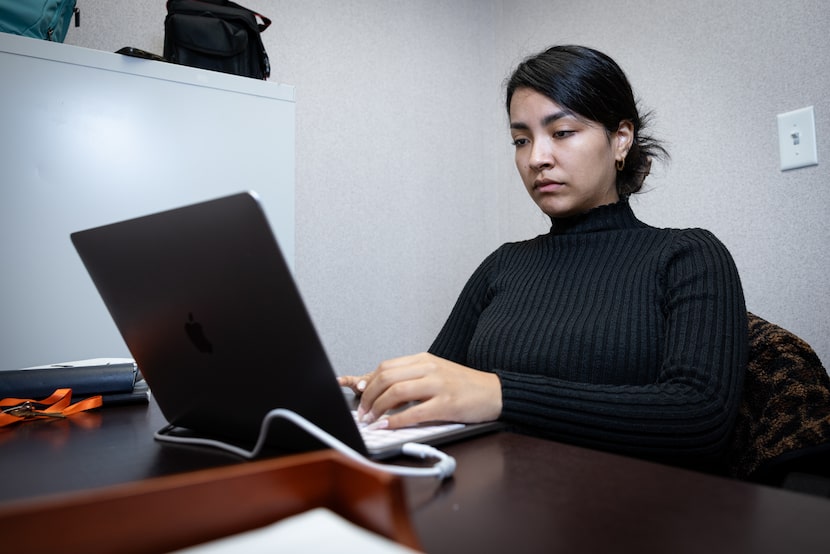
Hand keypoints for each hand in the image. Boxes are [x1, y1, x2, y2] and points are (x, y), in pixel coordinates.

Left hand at [338, 353, 501, 428]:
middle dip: (369, 397)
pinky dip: (396, 421)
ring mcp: (438, 385)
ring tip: (372, 421)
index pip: (387, 366)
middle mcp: (429, 368)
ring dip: (378, 409)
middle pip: (387, 377)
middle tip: (363, 413)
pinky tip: (387, 427)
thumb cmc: (464, 385)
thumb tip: (381, 390)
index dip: (368, 381)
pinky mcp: (447, 404)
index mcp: (424, 360)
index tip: (359, 393)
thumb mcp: (435, 373)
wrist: (495, 392)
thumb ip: (411, 378)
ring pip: (397, 392)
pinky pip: (415, 412)